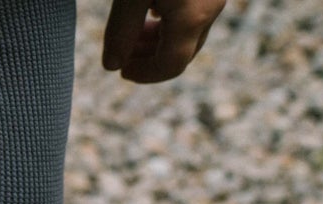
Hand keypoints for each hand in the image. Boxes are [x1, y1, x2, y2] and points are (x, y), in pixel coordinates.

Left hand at [102, 0, 224, 82]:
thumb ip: (121, 31)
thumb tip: (111, 66)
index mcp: (192, 18)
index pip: (171, 65)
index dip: (144, 75)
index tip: (120, 70)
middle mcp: (211, 9)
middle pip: (183, 52)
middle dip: (149, 59)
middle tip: (122, 53)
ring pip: (191, 33)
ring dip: (160, 41)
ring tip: (133, 33)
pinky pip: (196, 14)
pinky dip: (172, 22)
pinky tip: (154, 12)